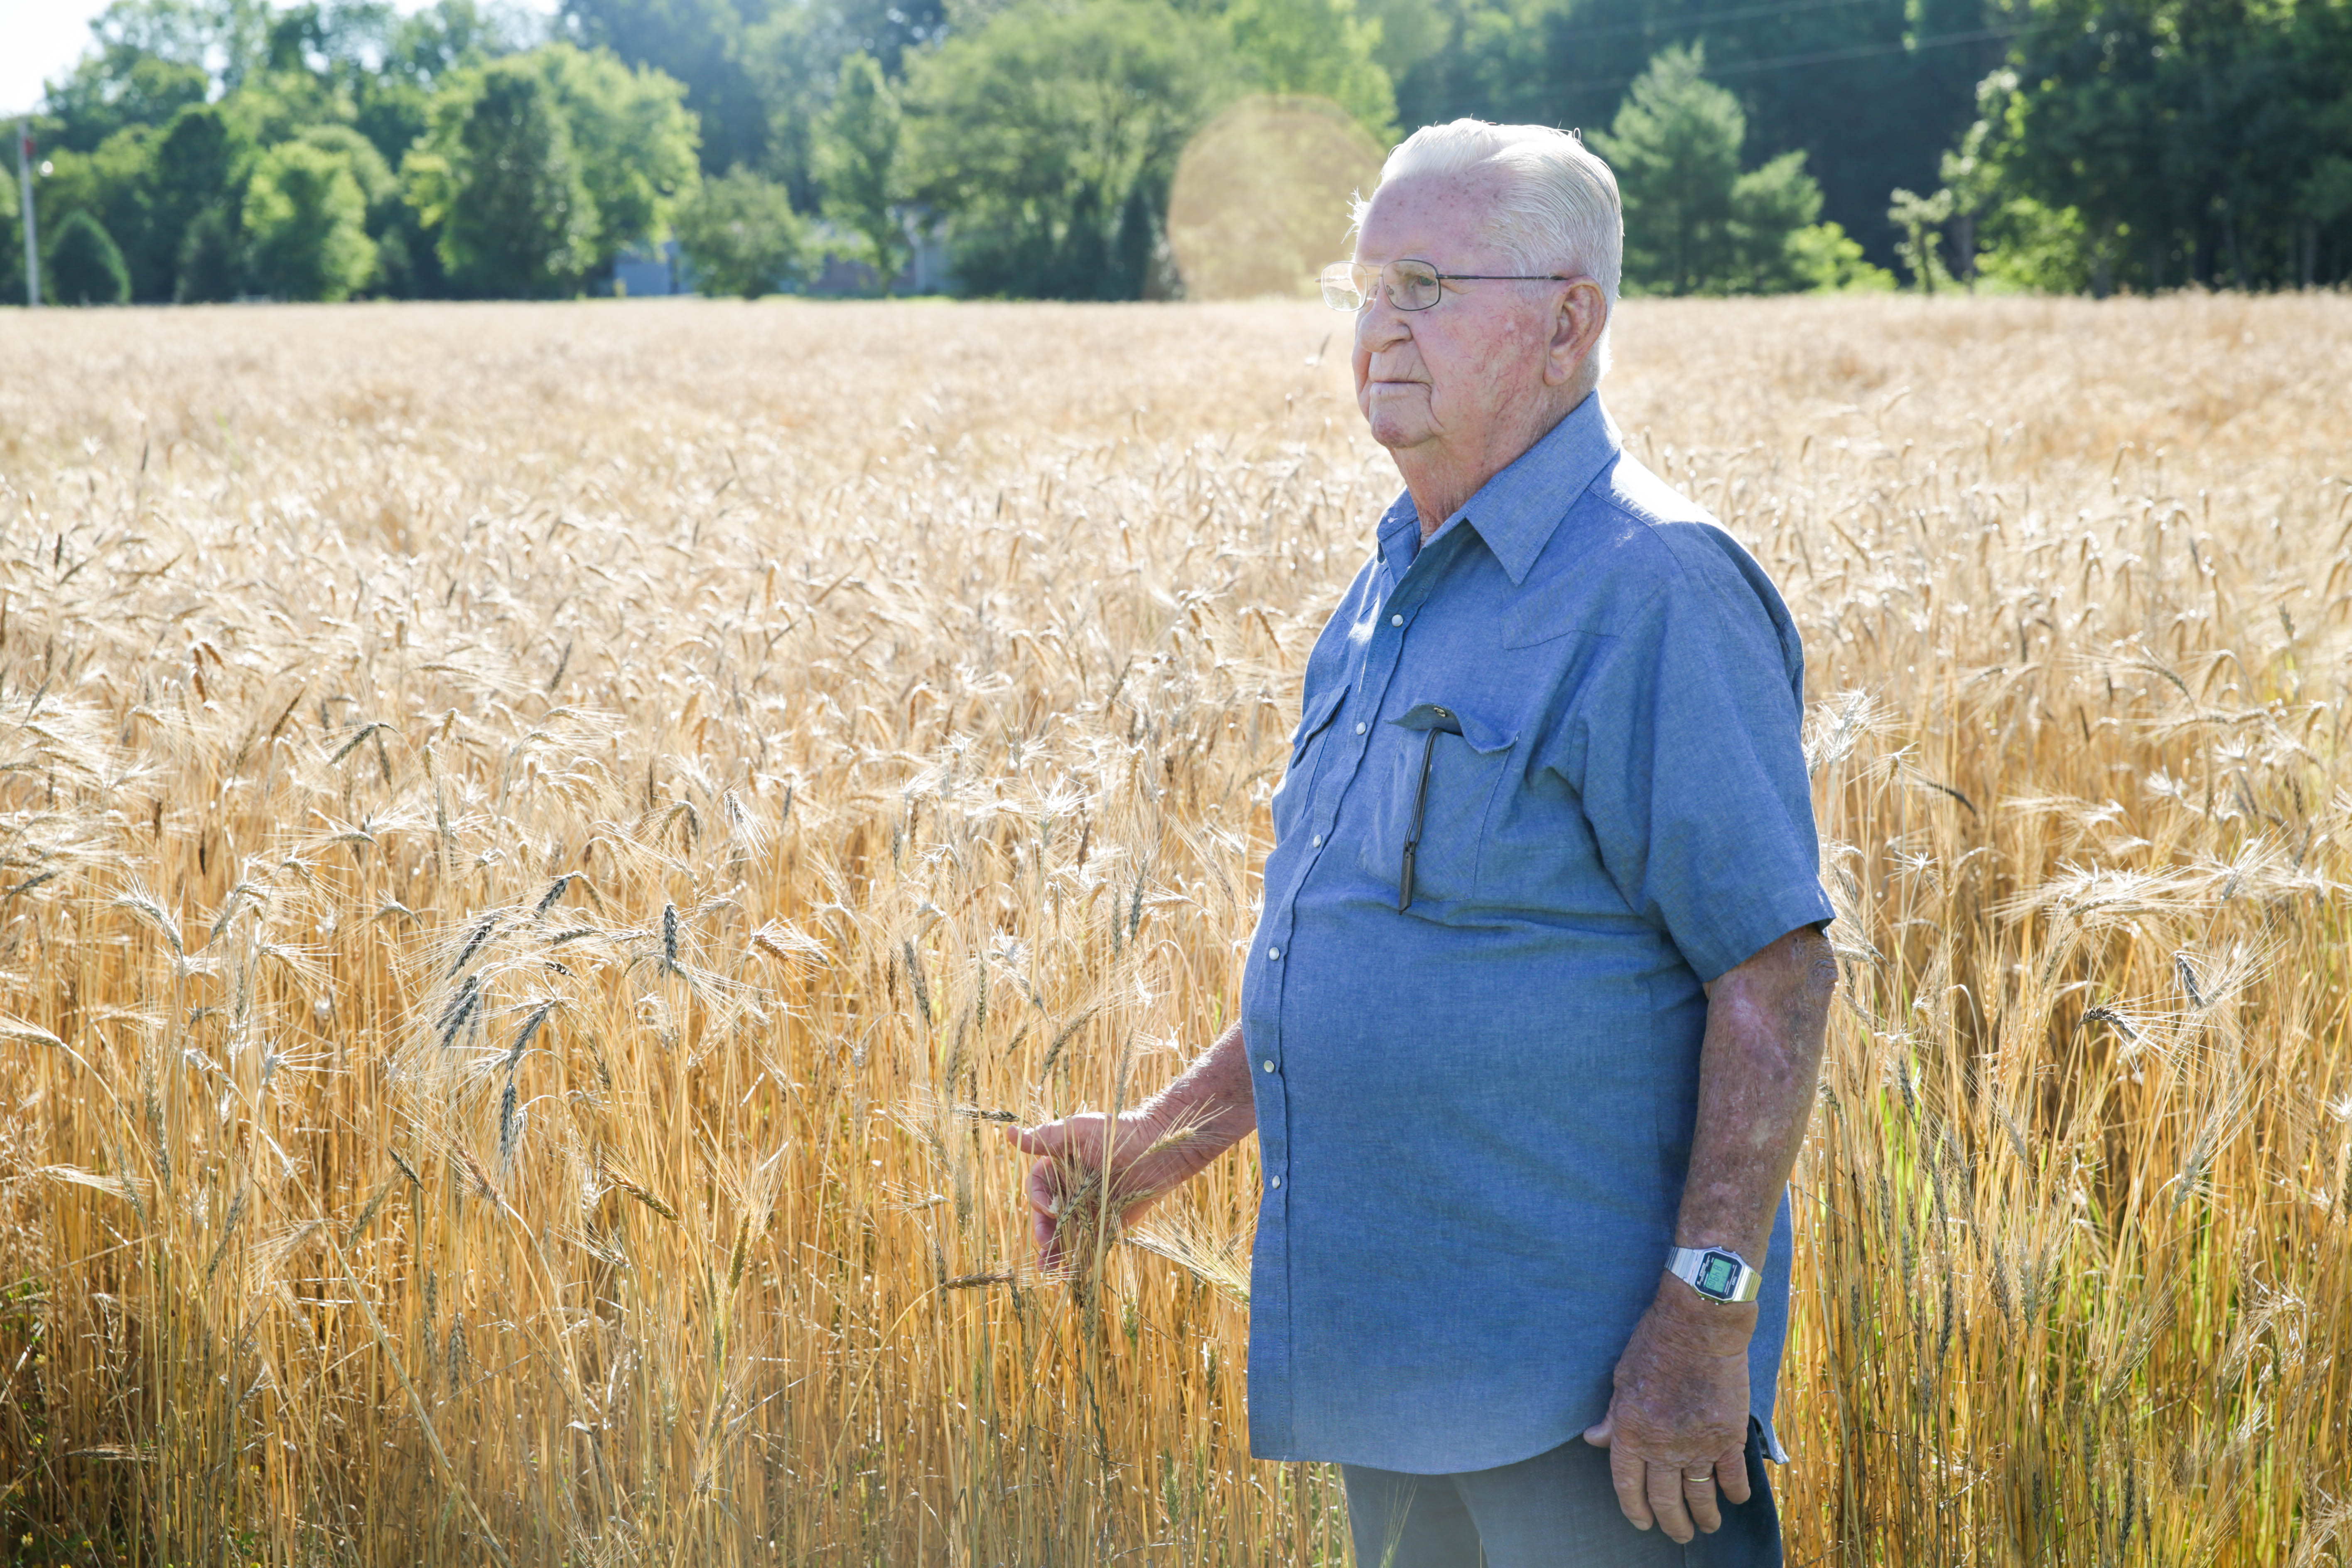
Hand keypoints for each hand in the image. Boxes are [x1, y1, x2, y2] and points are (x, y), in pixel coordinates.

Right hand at [1005, 1108, 1216, 1270]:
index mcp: (1060, 1167)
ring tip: (1047, 1269)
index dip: (1038, 1200)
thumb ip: (1045, 1138)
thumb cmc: (1117, 1131)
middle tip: (1045, 1244)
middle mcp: (1071, 1189)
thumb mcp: (1078, 1131)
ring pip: (1065, 1233)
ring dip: (1054, 1252)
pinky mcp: (1108, 1223)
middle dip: (1043, 1231)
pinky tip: (1071, 1274)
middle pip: (1048, 1215)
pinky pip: (1090, 1244)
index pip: (1038, 1187)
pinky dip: (1080, 1260)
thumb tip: (1008, 1133)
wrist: (1159, 1146)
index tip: (1049, 1207)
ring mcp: (1089, 1208)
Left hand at [1582, 1276, 1754, 1541]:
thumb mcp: (1622, 1377)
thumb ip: (1612, 1417)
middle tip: (1678, 1534)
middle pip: (1665, 1499)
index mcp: (1631, 1430)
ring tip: (1707, 1526)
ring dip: (1704, 1517)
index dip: (1634, 1510)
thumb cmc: (1655, 1342)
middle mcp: (1663, 1445)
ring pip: (1700, 1496)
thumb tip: (1593, 1440)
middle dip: (1671, 1523)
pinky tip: (1734, 1500)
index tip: (1642, 1523)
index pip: (1627, 1485)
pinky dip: (1735, 1493)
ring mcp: (1698, 1443)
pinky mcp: (1730, 1435)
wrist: (1700, 1322)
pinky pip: (1733, 1476)